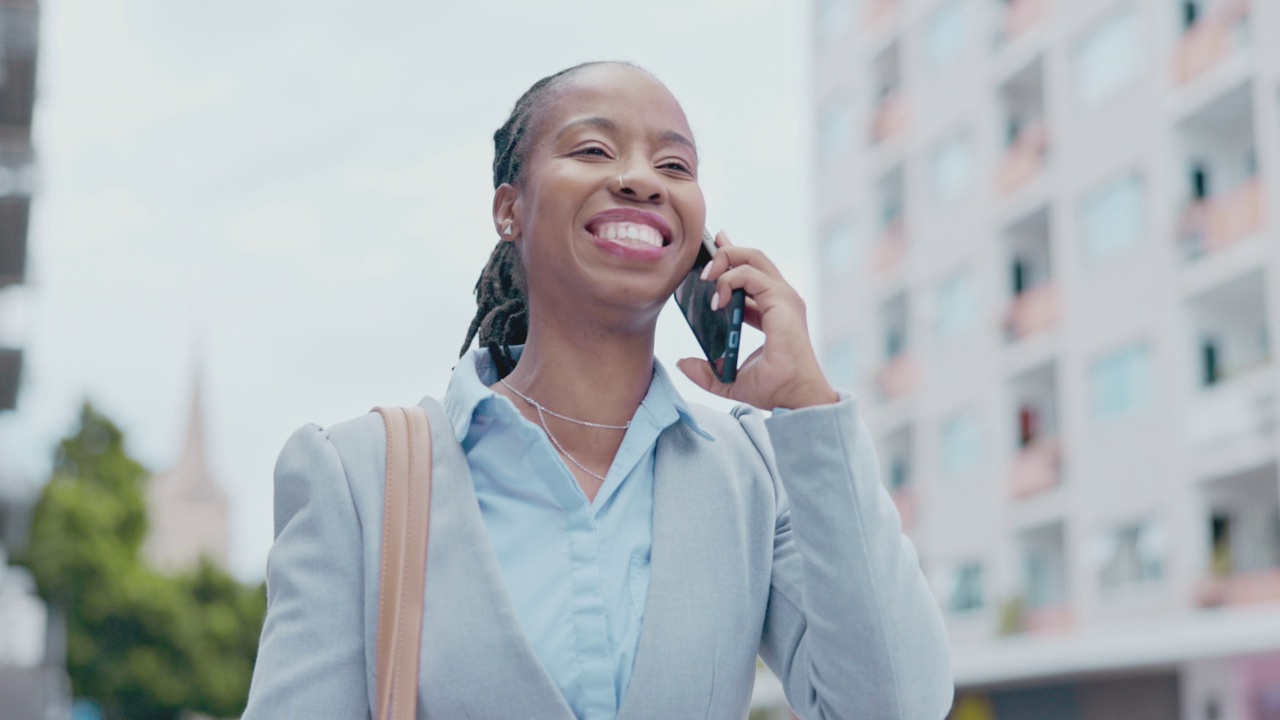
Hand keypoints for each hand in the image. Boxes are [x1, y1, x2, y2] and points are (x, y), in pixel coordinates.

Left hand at [675, 231, 838, 409]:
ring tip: (707, 278)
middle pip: (753, 258)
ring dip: (725, 261)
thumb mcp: (729, 379)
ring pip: (752, 258)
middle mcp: (780, 299)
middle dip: (727, 250)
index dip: (731, 261)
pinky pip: (750, 275)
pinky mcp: (782, 301)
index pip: (751, 276)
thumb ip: (707, 372)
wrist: (793, 398)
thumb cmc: (773, 388)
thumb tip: (683, 363)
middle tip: (704, 261)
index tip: (713, 251)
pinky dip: (730, 279)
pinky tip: (718, 299)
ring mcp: (783, 298)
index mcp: (772, 311)